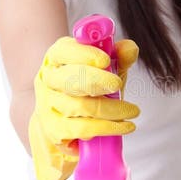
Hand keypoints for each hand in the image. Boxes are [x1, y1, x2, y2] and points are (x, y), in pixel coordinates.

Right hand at [29, 36, 139, 179]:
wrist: (66, 123)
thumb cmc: (88, 89)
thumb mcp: (105, 70)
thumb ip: (119, 57)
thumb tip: (129, 49)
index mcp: (57, 58)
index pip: (64, 51)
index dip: (84, 54)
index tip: (105, 60)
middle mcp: (48, 80)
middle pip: (69, 79)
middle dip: (96, 80)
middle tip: (117, 84)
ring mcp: (48, 106)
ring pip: (80, 106)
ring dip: (111, 109)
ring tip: (132, 110)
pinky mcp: (54, 130)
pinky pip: (83, 128)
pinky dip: (108, 127)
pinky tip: (125, 125)